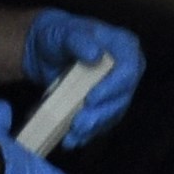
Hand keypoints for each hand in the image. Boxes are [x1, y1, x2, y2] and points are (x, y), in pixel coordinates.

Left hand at [22, 10, 145, 144]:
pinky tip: (71, 140)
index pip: (129, 70)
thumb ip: (79, 41)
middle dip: (100, 114)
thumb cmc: (57, 36)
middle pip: (122, 98)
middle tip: (78, 124)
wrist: (44, 51)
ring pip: (113, 114)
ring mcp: (117, 90)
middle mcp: (127, 70)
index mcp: (124, 47)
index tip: (91, 98)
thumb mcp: (64, 33)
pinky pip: (102, 123)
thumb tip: (95, 55)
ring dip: (93, 128)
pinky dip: (87, 134)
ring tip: (72, 136)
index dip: (113, 88)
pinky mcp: (105, 105)